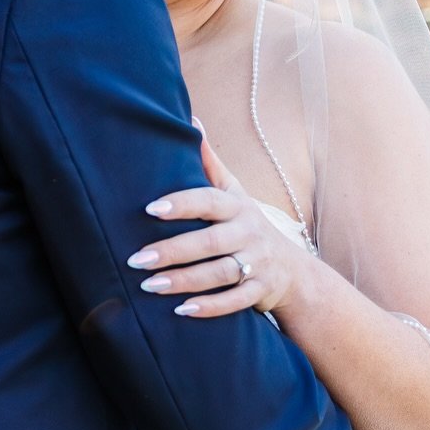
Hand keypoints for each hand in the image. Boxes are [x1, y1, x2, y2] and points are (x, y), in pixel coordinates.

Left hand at [126, 128, 307, 317]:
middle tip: (136, 259)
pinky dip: (210, 307)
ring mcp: (257, 263)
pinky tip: (181, 311)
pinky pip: (235, 301)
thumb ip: (209, 163)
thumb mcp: (234, 192)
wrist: (292, 270)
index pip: (209, 201)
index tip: (150, 209)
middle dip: (173, 251)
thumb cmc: (247, 224)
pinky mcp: (260, 292)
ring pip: (219, 274)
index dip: (182, 204)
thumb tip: (190, 118)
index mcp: (238, 206)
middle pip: (210, 242)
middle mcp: (249, 233)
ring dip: (183, 281)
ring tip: (148, 285)